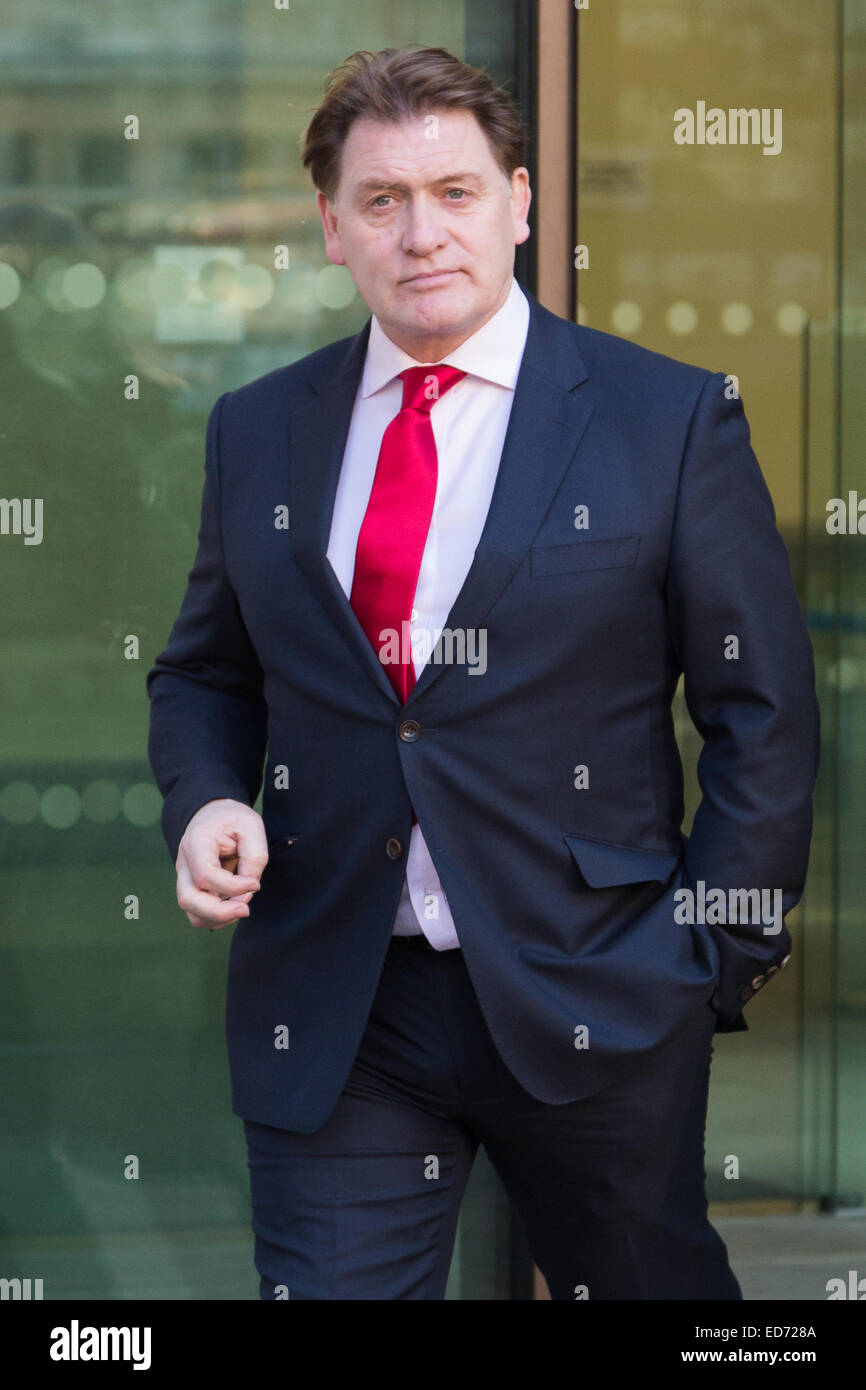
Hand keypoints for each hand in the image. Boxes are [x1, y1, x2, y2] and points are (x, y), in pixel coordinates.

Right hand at [175, 799, 267, 930]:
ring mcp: (185, 878)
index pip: (205, 874)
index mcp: (196, 842)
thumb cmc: (232, 819)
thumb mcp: (251, 825)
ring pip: (191, 912)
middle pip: (188, 899)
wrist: (213, 814)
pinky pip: (198, 913)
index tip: (256, 884)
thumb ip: (254, 857)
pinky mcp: (192, 888)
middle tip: (246, 909)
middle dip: (219, 913)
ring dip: (219, 918)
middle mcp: (185, 862)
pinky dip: (217, 917)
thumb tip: (250, 888)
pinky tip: (235, 906)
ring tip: (242, 906)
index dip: (232, 887)